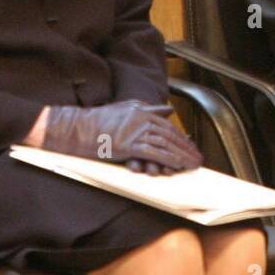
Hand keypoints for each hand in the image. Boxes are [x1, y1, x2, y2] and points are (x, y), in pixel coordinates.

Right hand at [42, 100, 202, 172]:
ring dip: (181, 156)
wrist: (76, 128)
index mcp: (142, 111)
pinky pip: (154, 153)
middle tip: (197, 159)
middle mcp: (142, 119)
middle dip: (186, 148)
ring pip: (165, 144)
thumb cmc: (97, 121)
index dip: (181, 138)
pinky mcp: (128, 145)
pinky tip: (177, 166)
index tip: (191, 148)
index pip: (168, 126)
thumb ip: (148, 108)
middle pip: (170, 135)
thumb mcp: (125, 109)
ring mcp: (135, 132)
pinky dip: (168, 159)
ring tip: (192, 165)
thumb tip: (169, 109)